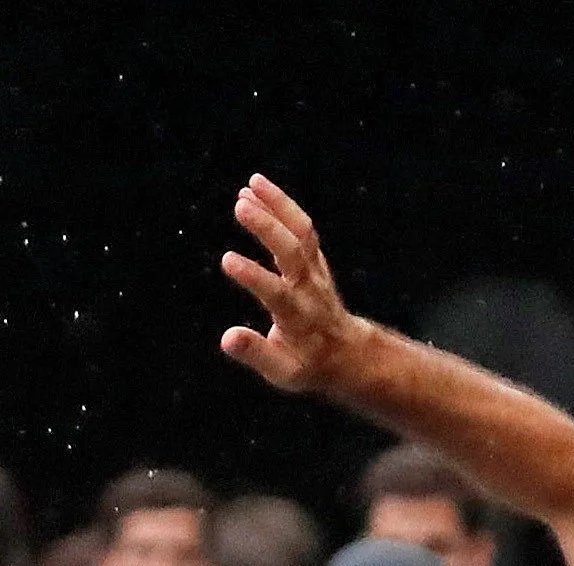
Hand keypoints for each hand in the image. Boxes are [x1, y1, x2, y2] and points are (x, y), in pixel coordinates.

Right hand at [214, 173, 368, 395]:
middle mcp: (309, 288)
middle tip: (240, 205)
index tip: (227, 260)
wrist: (346, 353)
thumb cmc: (308, 364)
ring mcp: (315, 271)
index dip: (253, 276)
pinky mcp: (315, 259)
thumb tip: (227, 338)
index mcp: (298, 317)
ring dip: (277, 205)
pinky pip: (301, 227)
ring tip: (249, 184)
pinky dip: (281, 206)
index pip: (276, 293)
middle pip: (292, 251)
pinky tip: (257, 191)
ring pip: (301, 231)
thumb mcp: (282, 372)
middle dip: (268, 227)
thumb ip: (256, 353)